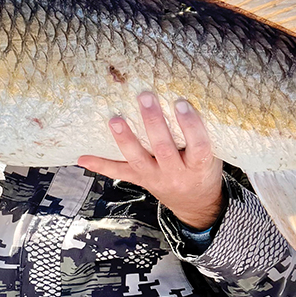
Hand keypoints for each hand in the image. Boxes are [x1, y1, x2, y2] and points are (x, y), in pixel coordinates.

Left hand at [78, 92, 224, 229]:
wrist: (196, 203)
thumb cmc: (204, 169)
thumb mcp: (212, 155)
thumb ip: (204, 133)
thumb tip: (189, 93)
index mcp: (198, 166)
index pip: (198, 146)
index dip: (190, 126)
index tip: (181, 103)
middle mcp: (176, 173)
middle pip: (163, 148)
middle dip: (153, 122)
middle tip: (145, 97)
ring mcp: (155, 178)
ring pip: (138, 159)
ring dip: (125, 139)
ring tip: (115, 120)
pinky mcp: (141, 180)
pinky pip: (120, 173)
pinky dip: (100, 165)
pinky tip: (83, 158)